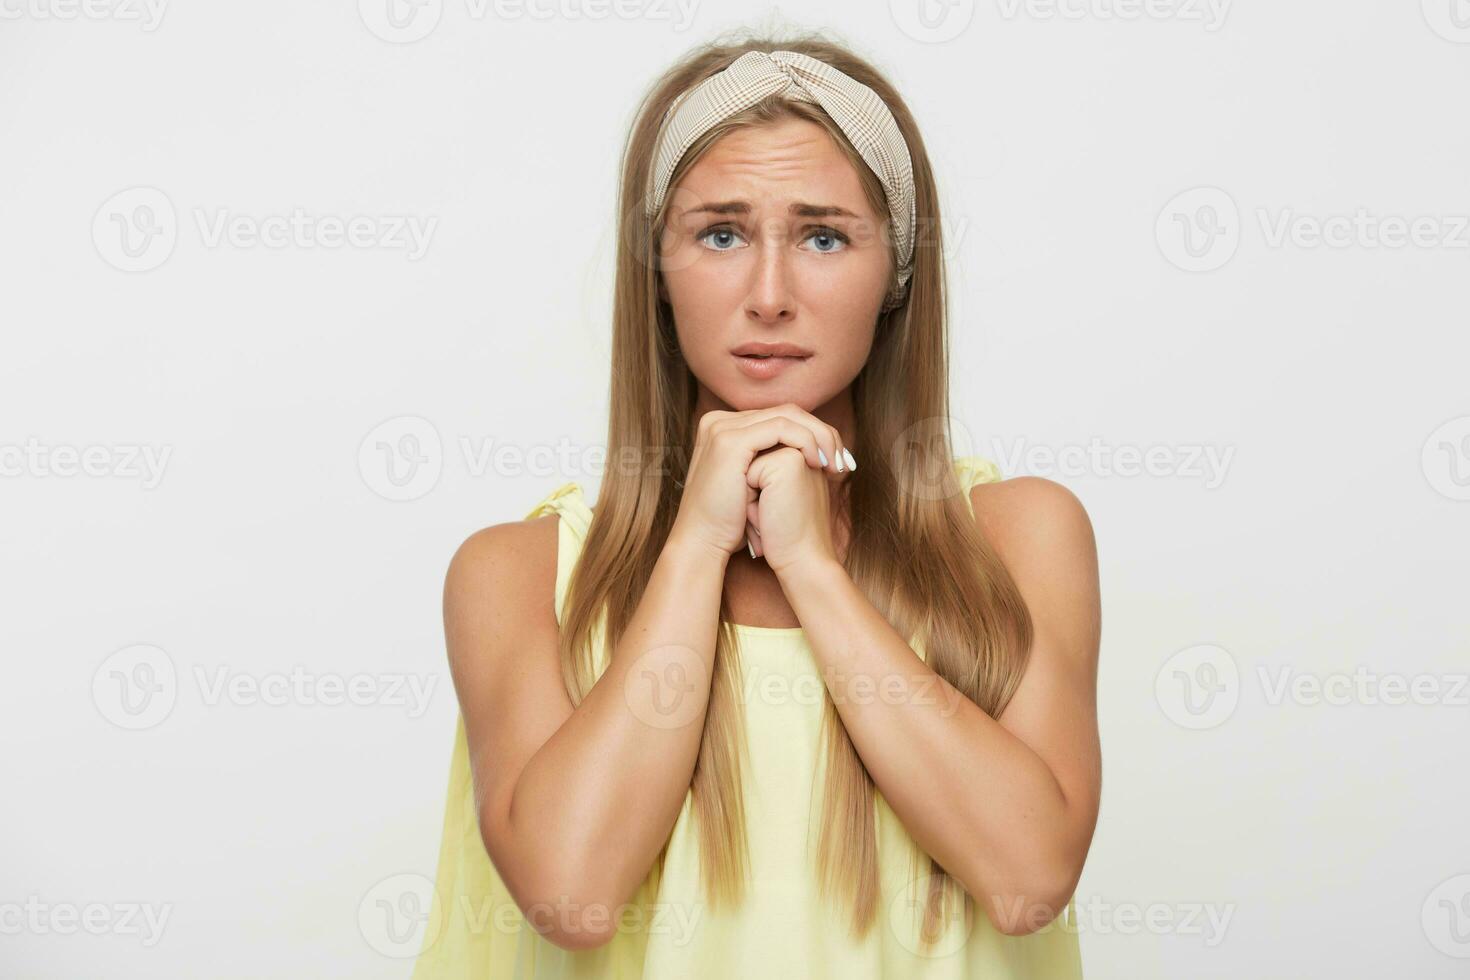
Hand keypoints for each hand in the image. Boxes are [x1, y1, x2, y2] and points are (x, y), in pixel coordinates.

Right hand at [668, 403, 850, 559]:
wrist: (703, 543)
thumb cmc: (730, 523)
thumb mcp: (753, 485)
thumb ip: (772, 462)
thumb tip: (808, 454)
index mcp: (725, 428)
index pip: (780, 417)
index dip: (814, 434)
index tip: (838, 460)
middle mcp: (719, 421)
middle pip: (786, 412)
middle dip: (822, 434)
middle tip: (843, 461)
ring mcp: (722, 427)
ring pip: (788, 416)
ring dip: (820, 437)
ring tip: (834, 464)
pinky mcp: (730, 440)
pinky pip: (781, 428)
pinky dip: (806, 441)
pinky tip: (817, 463)